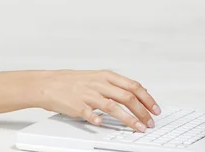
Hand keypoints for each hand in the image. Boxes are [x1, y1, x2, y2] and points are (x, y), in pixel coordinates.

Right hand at [35, 70, 160, 131]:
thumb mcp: (96, 77)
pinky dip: (97, 119)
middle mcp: (99, 84)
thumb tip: (138, 92)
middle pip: (127, 97)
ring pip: (113, 107)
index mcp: (105, 76)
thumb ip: (116, 84)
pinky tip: (102, 124)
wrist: (49, 83)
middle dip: (143, 112)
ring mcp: (88, 95)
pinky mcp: (77, 105)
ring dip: (129, 119)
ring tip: (138, 128)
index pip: (133, 86)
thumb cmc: (72, 81)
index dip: (147, 99)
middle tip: (150, 122)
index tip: (155, 109)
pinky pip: (89, 114)